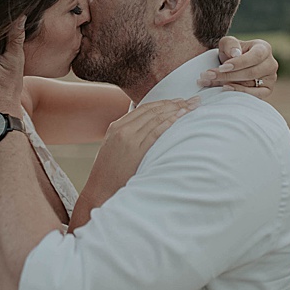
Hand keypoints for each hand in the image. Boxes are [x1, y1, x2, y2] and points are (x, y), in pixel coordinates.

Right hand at [71, 97, 195, 225]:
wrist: (100, 189)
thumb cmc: (110, 173)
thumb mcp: (114, 149)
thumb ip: (127, 137)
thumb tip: (143, 131)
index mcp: (116, 127)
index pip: (144, 109)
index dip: (163, 103)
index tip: (178, 101)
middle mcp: (122, 129)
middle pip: (151, 110)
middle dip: (173, 103)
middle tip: (190, 100)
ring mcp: (128, 139)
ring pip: (154, 118)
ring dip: (174, 110)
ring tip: (190, 106)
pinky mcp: (135, 151)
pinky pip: (154, 133)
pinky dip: (168, 123)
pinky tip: (179, 118)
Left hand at [201, 36, 278, 99]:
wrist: (234, 65)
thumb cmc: (232, 52)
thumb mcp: (228, 43)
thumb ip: (230, 44)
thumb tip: (235, 54)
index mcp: (264, 48)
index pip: (255, 56)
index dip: (239, 63)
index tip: (222, 67)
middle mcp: (271, 64)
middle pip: (252, 72)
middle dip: (229, 75)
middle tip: (210, 75)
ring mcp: (271, 79)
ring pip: (251, 85)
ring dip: (230, 84)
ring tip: (212, 81)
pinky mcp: (266, 91)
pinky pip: (254, 95)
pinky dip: (239, 92)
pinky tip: (226, 88)